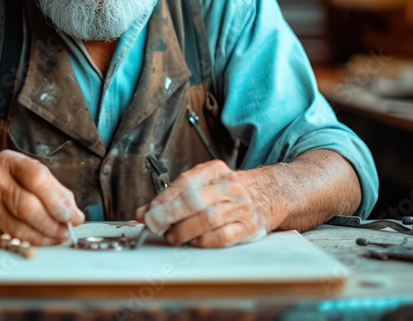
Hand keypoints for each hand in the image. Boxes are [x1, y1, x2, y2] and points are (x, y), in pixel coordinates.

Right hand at [0, 150, 84, 245]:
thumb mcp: (22, 177)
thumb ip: (53, 191)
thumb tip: (76, 214)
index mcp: (8, 162)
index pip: (37, 177)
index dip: (57, 200)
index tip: (70, 215)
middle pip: (29, 206)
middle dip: (53, 223)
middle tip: (66, 231)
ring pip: (20, 227)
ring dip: (44, 237)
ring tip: (56, 238)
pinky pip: (8, 240)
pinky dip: (27, 245)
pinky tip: (37, 244)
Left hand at [136, 160, 276, 247]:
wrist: (269, 194)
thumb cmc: (228, 191)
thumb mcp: (202, 184)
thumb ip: (172, 197)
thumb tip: (143, 212)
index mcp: (214, 170)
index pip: (184, 183)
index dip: (163, 199)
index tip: (148, 212)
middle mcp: (229, 187)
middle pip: (195, 200)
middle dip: (169, 215)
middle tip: (154, 225)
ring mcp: (241, 207)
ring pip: (208, 219)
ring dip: (184, 231)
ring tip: (171, 237)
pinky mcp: (249, 227)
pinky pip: (223, 237)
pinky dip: (204, 242)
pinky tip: (194, 242)